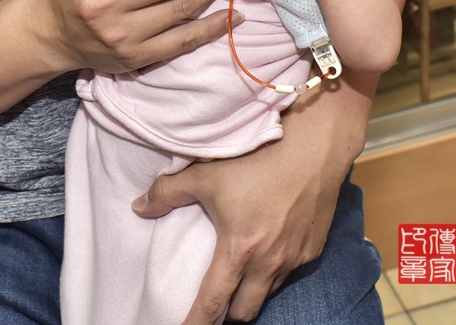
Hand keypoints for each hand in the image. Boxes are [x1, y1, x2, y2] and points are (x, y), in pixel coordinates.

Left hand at [133, 131, 342, 324]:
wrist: (315, 147)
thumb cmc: (260, 158)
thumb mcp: (208, 173)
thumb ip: (169, 192)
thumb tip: (139, 205)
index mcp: (240, 250)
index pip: (213, 303)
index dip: (196, 323)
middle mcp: (270, 263)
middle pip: (244, 311)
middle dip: (226, 313)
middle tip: (213, 300)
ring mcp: (295, 259)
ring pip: (268, 294)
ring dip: (251, 292)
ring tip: (240, 276)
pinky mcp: (314, 250)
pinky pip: (290, 274)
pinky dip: (275, 272)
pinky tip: (268, 251)